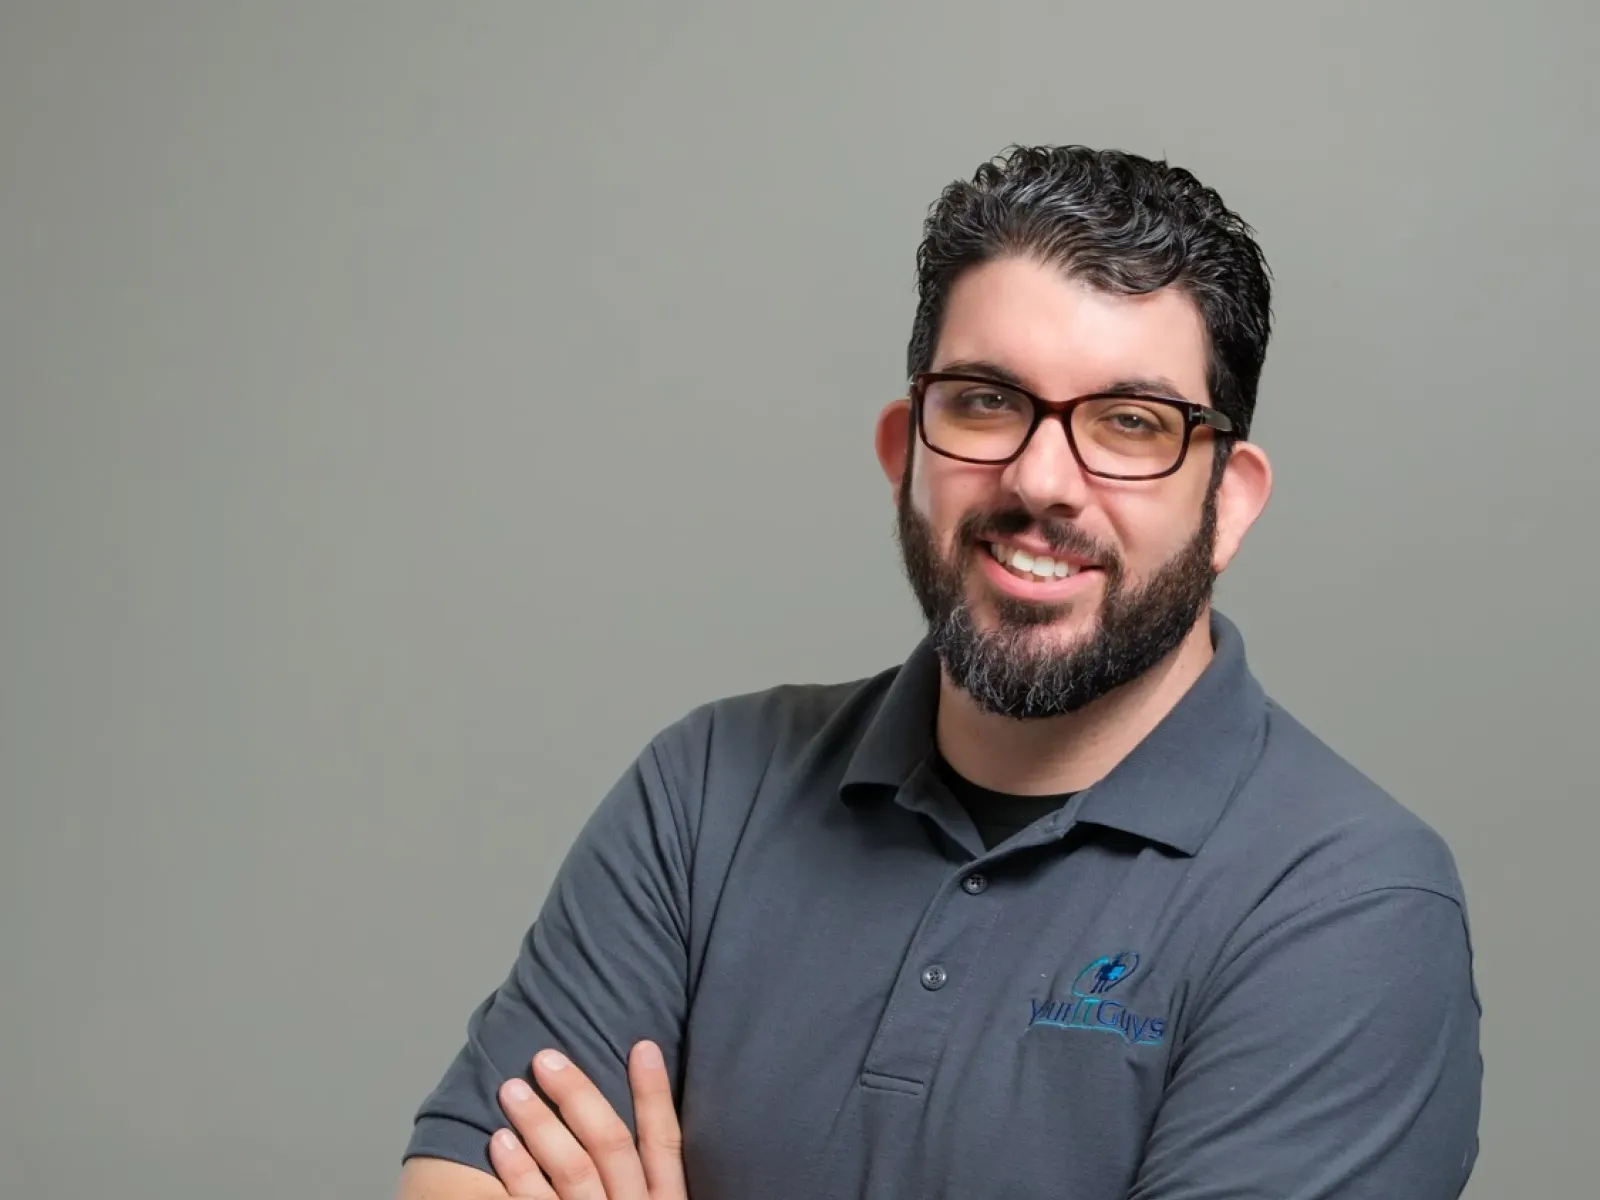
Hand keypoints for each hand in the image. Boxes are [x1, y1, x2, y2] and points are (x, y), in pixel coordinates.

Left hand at [491, 1040, 687, 1198]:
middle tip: (546, 1060)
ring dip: (540, 1123)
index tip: (642, 1046)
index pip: (664, 1142)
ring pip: (573, 1168)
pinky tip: (500, 1140)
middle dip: (579, 1097)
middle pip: (611, 1145)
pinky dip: (518, 1170)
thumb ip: (645, 1176)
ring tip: (511, 1089)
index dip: (654, 1093)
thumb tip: (617, 1111)